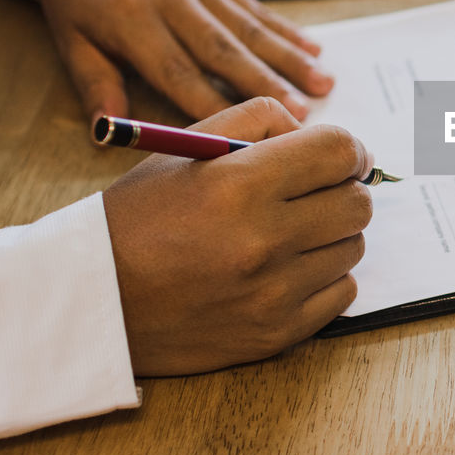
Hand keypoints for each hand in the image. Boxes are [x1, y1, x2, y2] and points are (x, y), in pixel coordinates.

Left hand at [33, 0, 333, 120]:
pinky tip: (315, 48)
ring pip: (249, 27)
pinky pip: (255, 7)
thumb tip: (109, 132)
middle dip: (266, 84)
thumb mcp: (70, 41)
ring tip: (324, 83)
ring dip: (290, 58)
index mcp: (130, 19)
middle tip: (302, 113)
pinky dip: (286, 29)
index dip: (213, 103)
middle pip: (224, 49)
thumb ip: (95, 84)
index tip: (245, 136)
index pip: (178, 70)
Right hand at [102, 97, 372, 375]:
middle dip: (344, 190)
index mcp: (238, 184)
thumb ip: (262, 120)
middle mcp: (262, 239)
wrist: (96, 302)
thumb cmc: (142, 216)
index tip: (344, 157)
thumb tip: (331, 140)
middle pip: (358, 202)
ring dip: (333, 234)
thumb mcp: (187, 147)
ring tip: (291, 234)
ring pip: (353, 247)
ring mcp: (273, 292)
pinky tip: (289, 269)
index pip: (339, 152)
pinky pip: (343, 291)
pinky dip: (326, 276)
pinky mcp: (278, 333)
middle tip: (316, 194)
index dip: (350, 149)